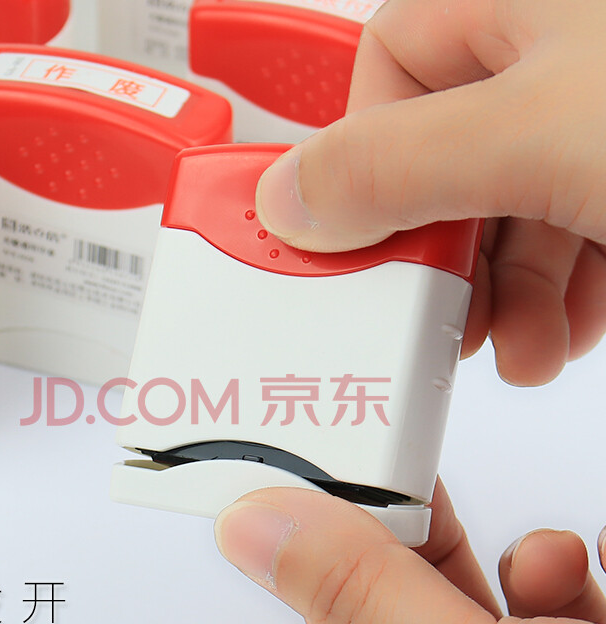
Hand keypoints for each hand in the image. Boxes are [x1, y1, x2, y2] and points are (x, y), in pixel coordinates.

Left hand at [215, 484, 605, 623]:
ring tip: (552, 560)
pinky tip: (595, 559)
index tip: (308, 491)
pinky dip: (579, 567)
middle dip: (424, 542)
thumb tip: (257, 532)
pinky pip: (576, 598)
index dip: (325, 563)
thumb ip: (368, 602)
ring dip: (528, 562)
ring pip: (507, 601)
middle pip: (426, 611)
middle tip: (405, 474)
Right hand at [255, 0, 605, 385]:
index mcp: (522, 10)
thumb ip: (401, 165)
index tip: (341, 241)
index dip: (356, 156)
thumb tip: (290, 201)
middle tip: (432, 311)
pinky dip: (553, 307)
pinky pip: (565, 251)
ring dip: (499, 303)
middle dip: (436, 260)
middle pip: (441, 166)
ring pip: (505, 221)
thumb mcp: (542, 135)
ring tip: (516, 348)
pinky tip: (559, 336)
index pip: (390, 63)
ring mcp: (594, 136)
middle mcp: (555, 69)